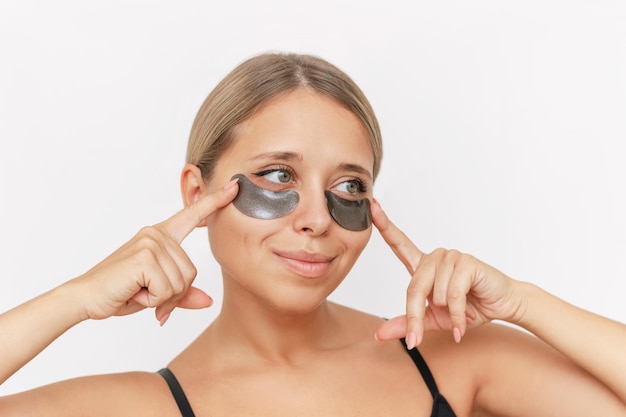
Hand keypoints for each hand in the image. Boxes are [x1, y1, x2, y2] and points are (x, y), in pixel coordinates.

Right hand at [71, 178, 238, 324]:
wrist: (85, 298)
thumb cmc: (120, 291)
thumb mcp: (157, 293)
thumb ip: (183, 294)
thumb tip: (208, 301)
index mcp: (160, 236)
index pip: (191, 215)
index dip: (213, 202)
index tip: (233, 187)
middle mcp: (156, 234)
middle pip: (190, 272)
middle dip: (171, 293)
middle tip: (145, 292)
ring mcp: (151, 242)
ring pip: (181, 283)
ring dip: (161, 298)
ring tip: (137, 290)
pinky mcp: (145, 257)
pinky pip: (167, 289)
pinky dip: (153, 300)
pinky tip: (134, 292)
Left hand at [371, 200, 524, 347]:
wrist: (501, 306)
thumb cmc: (467, 309)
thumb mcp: (432, 320)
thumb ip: (406, 323)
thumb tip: (379, 334)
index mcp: (423, 266)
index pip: (399, 243)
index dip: (384, 225)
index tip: (372, 206)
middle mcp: (435, 258)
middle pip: (414, 287)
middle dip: (416, 316)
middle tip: (418, 338)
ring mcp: (451, 257)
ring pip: (435, 293)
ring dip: (447, 313)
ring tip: (459, 315)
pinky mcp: (467, 262)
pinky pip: (453, 294)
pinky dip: (457, 313)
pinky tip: (465, 319)